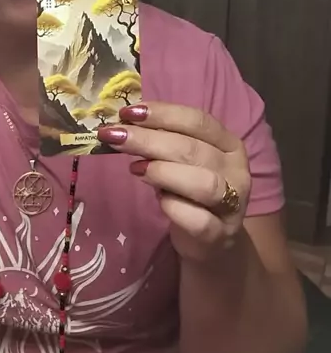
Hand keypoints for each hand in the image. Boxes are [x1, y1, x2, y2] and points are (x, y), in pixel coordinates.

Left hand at [97, 103, 250, 262]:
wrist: (209, 240)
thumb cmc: (190, 190)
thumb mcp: (181, 160)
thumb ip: (163, 141)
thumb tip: (124, 124)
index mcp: (229, 143)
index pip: (198, 120)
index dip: (162, 113)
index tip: (128, 112)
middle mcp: (236, 170)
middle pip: (193, 149)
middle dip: (149, 140)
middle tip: (116, 137)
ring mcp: (232, 204)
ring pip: (203, 183)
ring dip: (162, 172)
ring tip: (134, 169)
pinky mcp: (220, 234)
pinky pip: (198, 220)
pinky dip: (173, 206)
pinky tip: (157, 199)